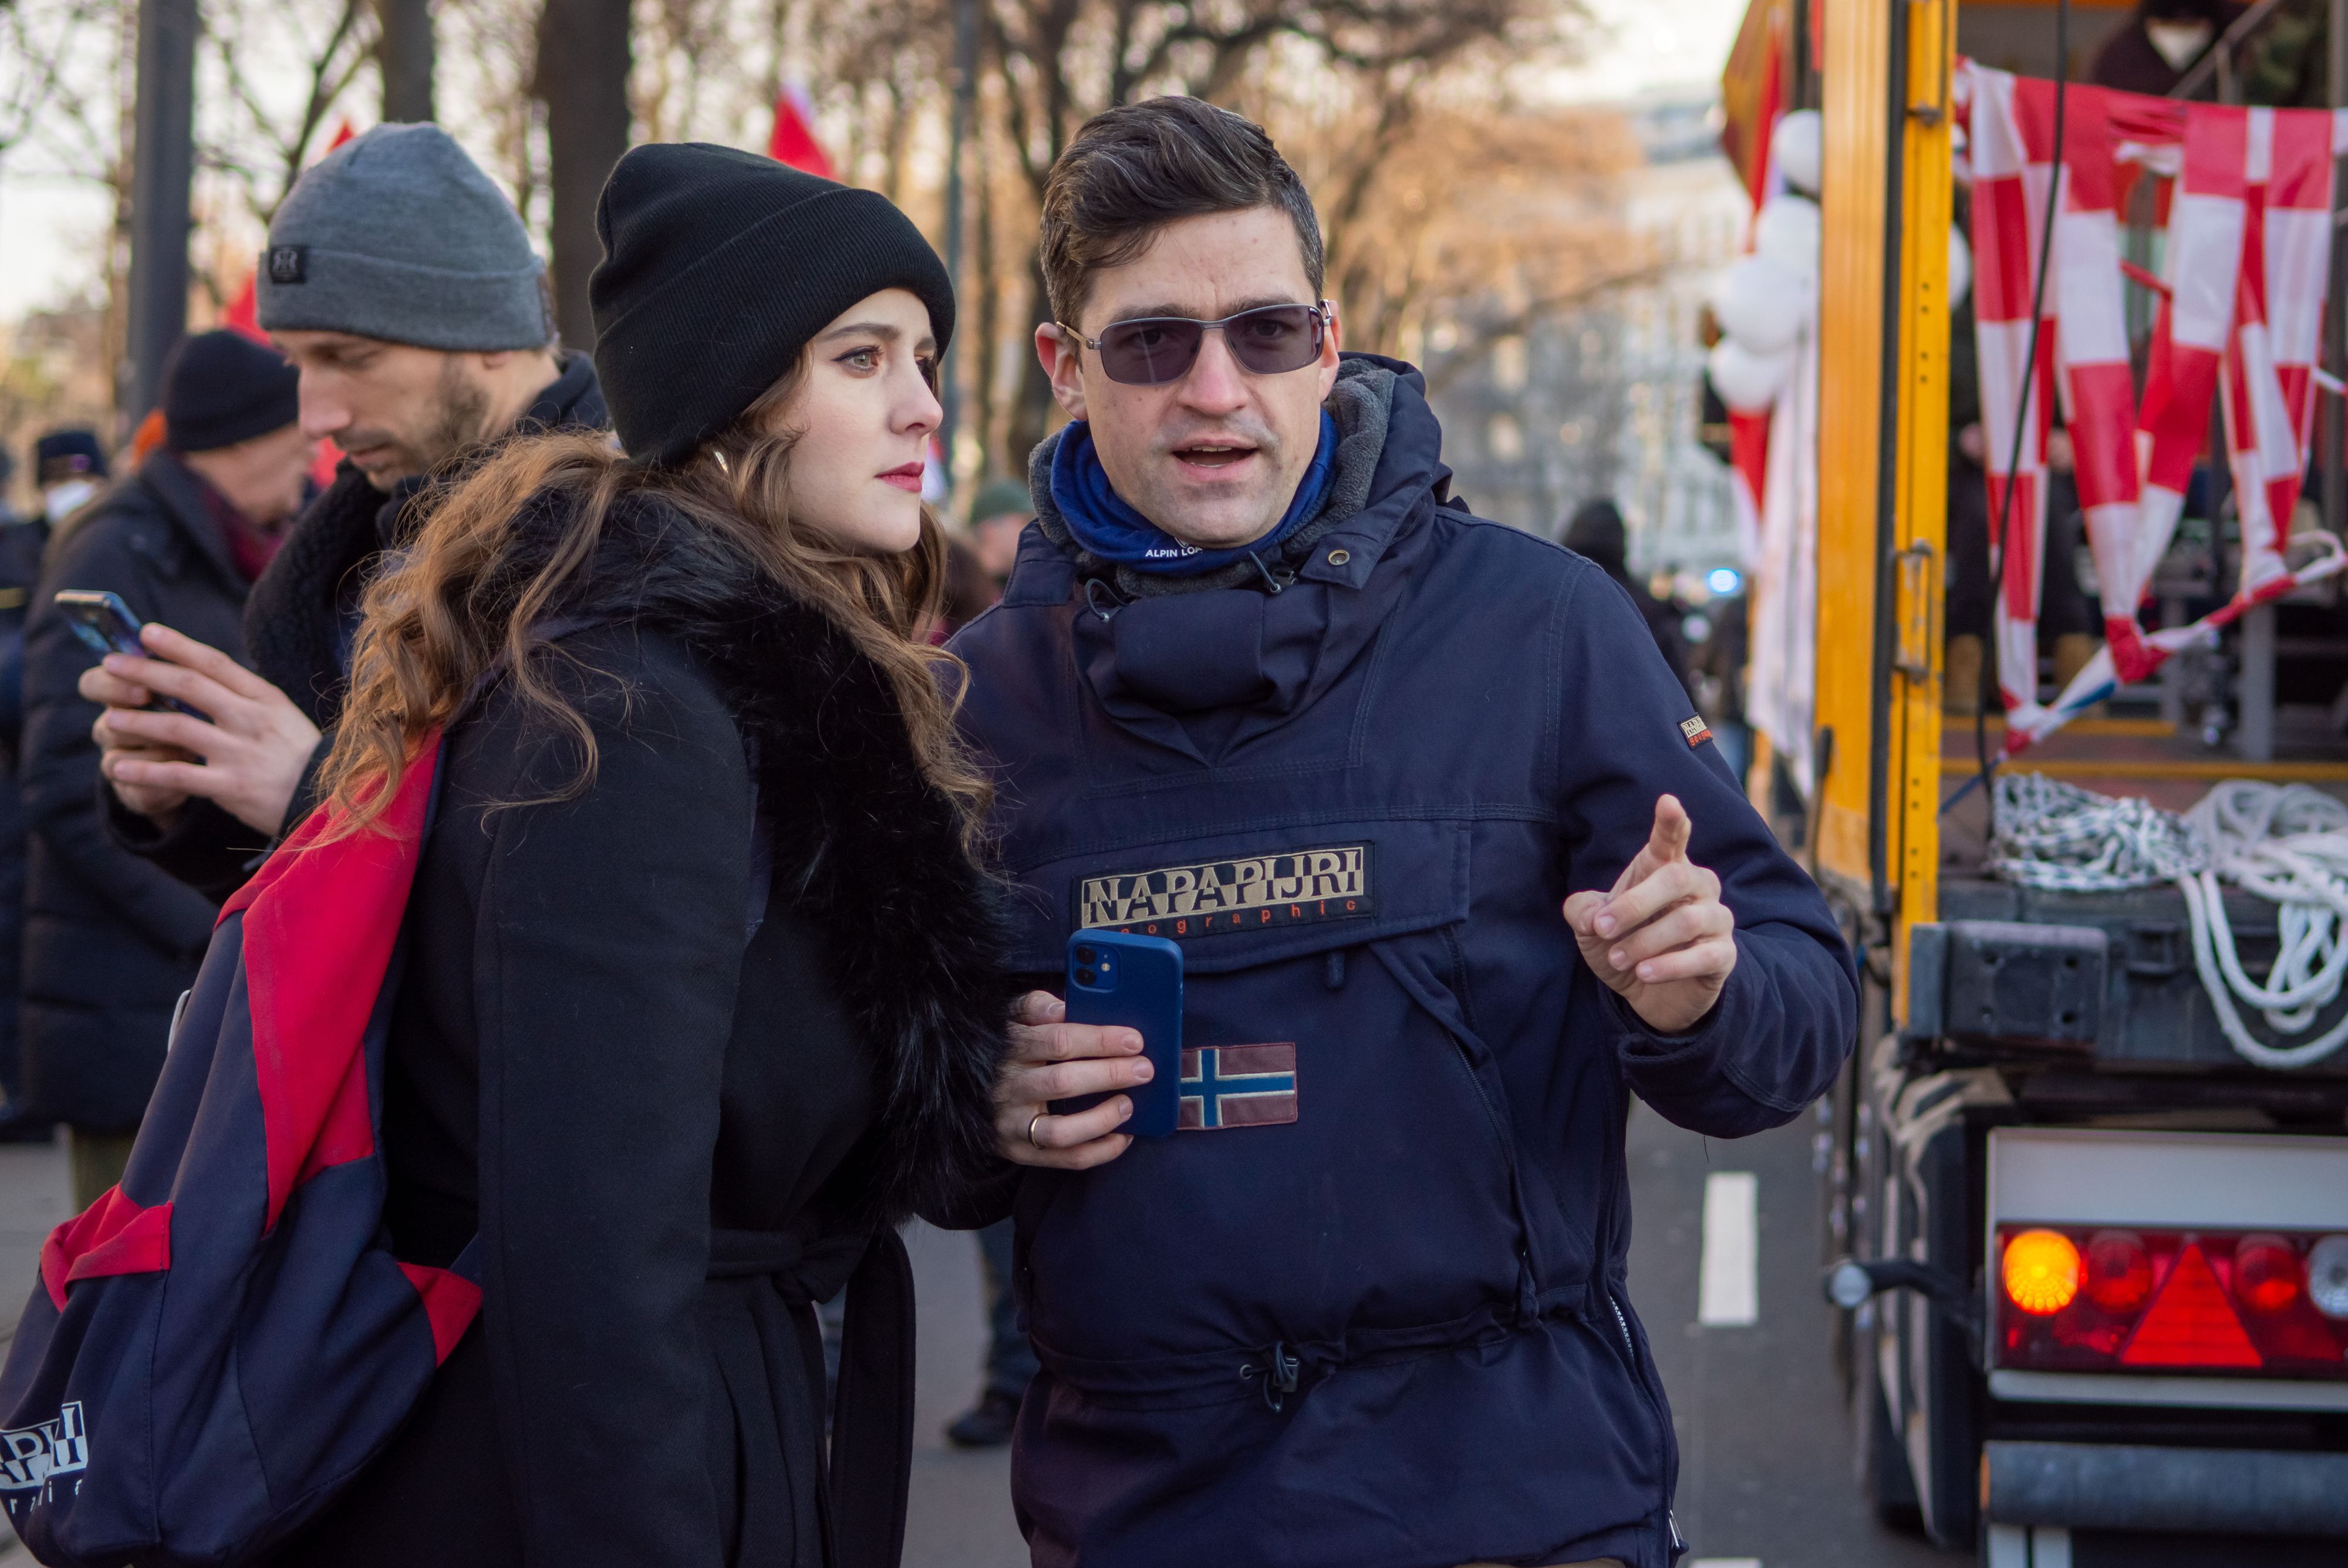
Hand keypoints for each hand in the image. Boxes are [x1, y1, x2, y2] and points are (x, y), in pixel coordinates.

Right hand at [79, 678, 195, 822]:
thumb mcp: (192, 692)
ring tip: (192, 749)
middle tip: (163, 726)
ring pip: (121, 758)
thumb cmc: (196, 716)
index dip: (110, 685)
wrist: (206, 769)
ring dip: (157, 752)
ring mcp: (120, 762)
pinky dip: (166, 784)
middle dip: (135, 723)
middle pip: (107, 723)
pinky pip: (141, 790)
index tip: (144, 688)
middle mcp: (113, 728)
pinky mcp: (135, 793)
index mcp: (122, 698)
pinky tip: (191, 779)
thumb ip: (183, 673)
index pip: (93, 685)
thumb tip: (185, 650)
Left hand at [81, 623, 320, 836]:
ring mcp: (240, 753)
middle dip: (144, 673)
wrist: (331, 802)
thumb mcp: (282, 716)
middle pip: (188, 687)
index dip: (177, 645)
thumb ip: (244, 699)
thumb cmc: (302, 757)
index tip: (145, 633)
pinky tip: (119, 768)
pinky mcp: (231, 787)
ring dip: (137, 722)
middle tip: (110, 664)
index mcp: (265, 698)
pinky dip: (144, 771)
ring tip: (110, 720)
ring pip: (176, 729)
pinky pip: (178, 776)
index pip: (214, 663)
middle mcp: (251, 720)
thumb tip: (196, 677)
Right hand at [995, 990, 1150, 1169]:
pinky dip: (1100, 1151)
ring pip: (1061, 1131)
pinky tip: (1122, 1136)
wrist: (963, 1089)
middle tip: (1144, 1070)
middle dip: (1110, 1075)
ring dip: (1102, 1119)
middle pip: (1063, 1082)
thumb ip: (1036, 1006)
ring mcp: (1011, 1124)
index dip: (1100, 1040)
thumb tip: (1061, 1007)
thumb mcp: (1011, 1018)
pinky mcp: (1018, 1152)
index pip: (1058, 1041)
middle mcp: (1007, 1088)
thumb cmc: (1005, 1048)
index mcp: (1009, 1049)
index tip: (1134, 1040)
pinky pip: (1065, 1159)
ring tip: (1129, 1105)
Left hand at [1563, 793, 1737, 1033]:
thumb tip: (1591, 916)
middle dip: (1634, 904)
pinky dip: (1670, 965)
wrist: (1648, 994)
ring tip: (1618, 958)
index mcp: (1664, 869)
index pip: (1671, 839)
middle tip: (1602, 928)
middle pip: (1675, 878)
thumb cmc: (1623, 945)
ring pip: (1688, 920)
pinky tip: (1644, 973)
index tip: (1667, 802)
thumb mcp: (1592, 928)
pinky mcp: (1724, 954)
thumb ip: (1583, 912)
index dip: (1671, 822)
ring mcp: (1716, 919)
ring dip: (1645, 941)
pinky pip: (1705, 955)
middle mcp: (1698, 887)